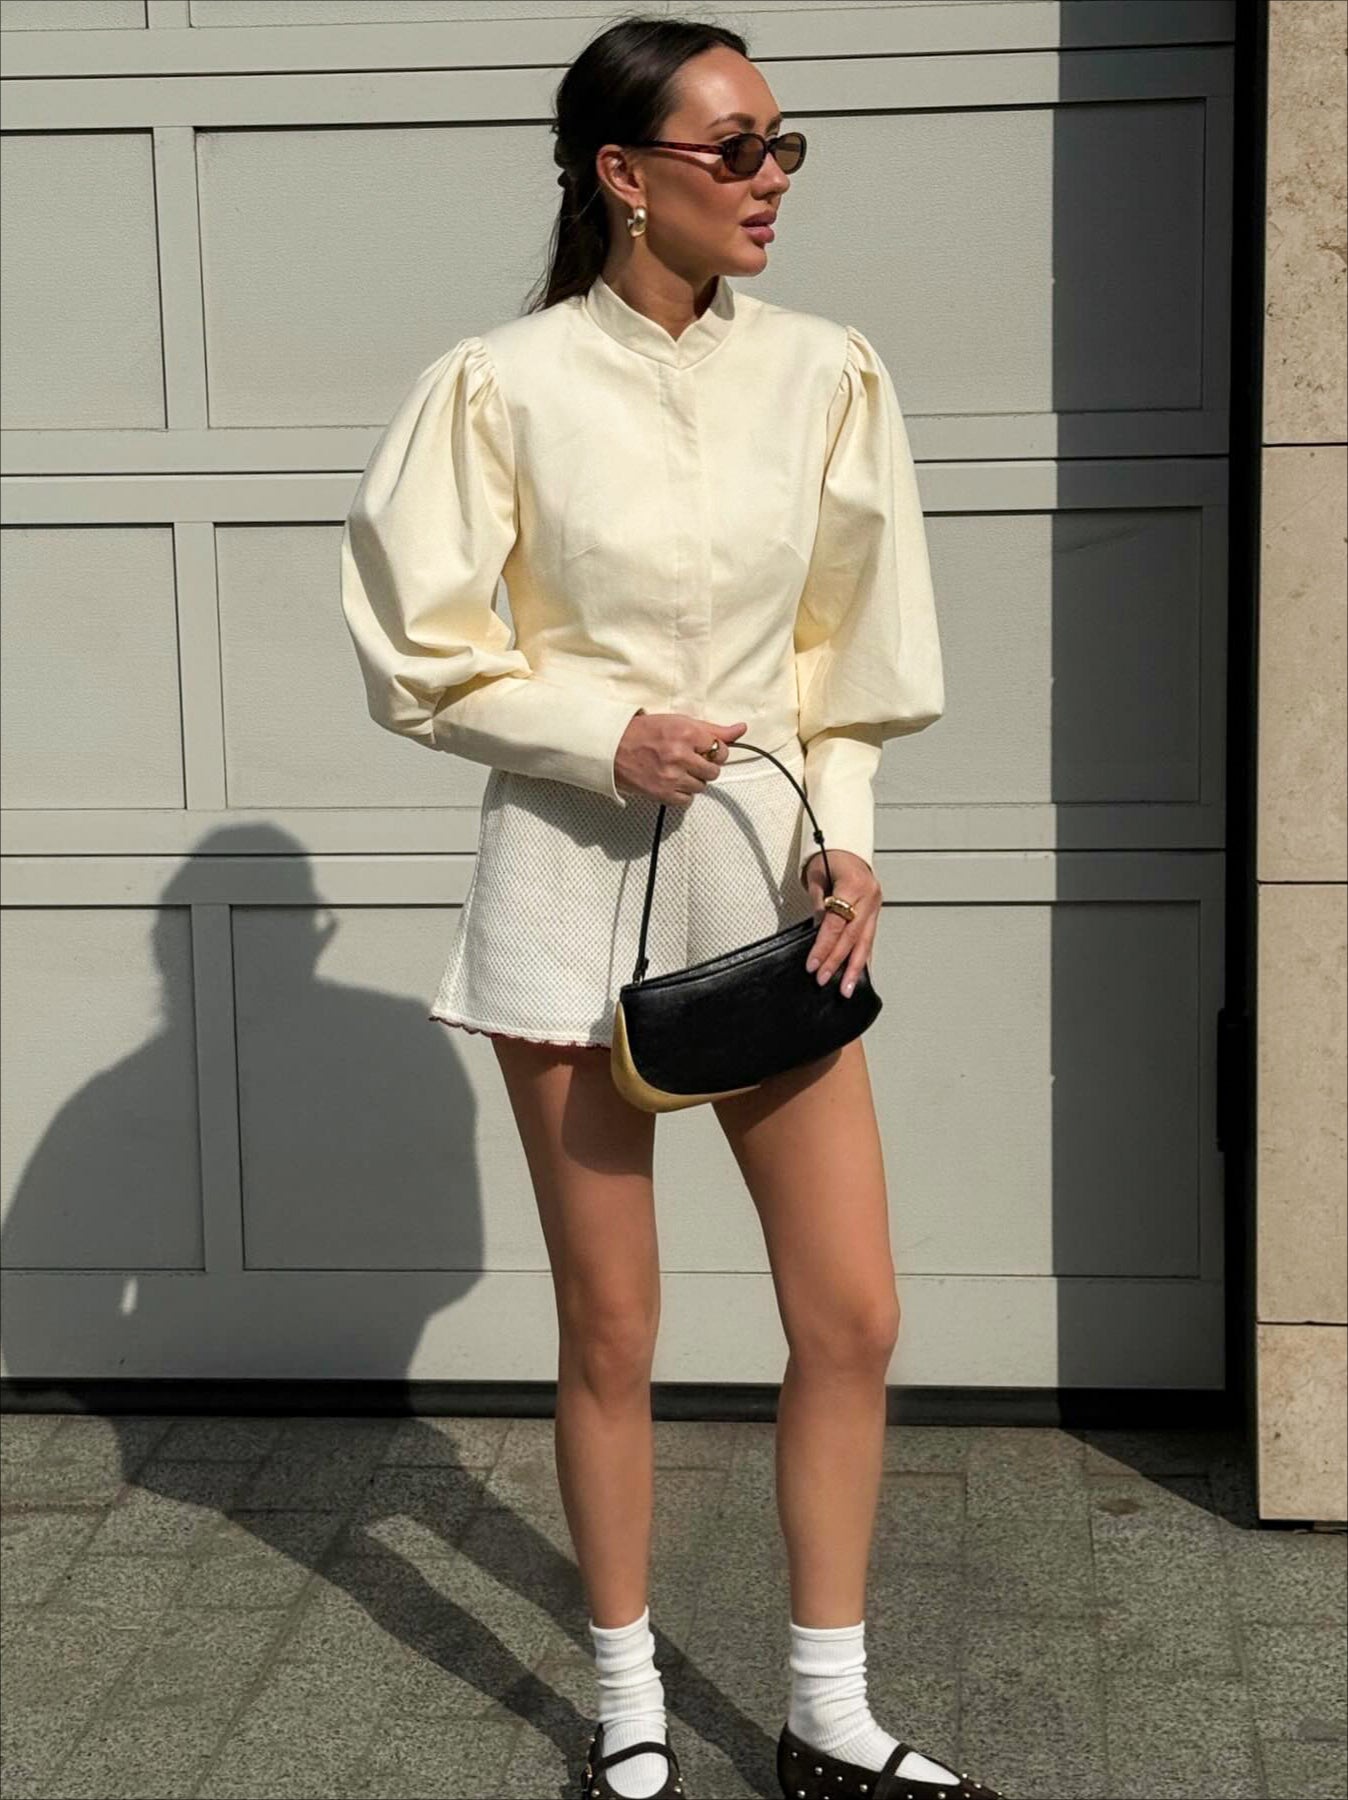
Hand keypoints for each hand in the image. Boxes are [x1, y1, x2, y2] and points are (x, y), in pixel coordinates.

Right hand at [614, 710, 748, 805]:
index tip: (700, 749)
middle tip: (687, 761)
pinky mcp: (663, 794)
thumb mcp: (680, 722)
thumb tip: (742, 729)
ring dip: (693, 780)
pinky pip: (687, 801)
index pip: (720, 749)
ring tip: (676, 770)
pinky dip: (682, 794)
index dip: (711, 751)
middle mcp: (680, 755)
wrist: (612, 748)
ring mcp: (672, 776)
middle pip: (714, 771)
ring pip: (701, 786)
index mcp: (686, 732)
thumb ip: (713, 729)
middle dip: (704, 766)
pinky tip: (671, 783)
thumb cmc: (646, 732)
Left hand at [801, 849, 879, 997]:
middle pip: (852, 936)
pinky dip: (864, 957)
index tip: (812, 965)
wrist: (847, 846)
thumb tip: (817, 935)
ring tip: (847, 989)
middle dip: (837, 962)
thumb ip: (819, 906)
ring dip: (855, 968)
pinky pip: (869, 938)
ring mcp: (875, 905)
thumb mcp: (817, 877)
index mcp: (853, 885)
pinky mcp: (875, 912)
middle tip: (824, 980)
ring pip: (865, 942)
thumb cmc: (829, 857)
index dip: (823, 946)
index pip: (836, 924)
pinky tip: (860, 973)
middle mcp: (869, 897)